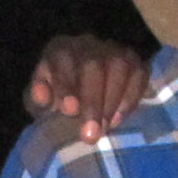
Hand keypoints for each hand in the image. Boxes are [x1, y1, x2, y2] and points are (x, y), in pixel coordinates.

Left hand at [26, 35, 147, 142]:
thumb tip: (42, 95)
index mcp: (59, 49)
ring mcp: (113, 50)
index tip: (69, 111)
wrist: (78, 97)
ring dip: (113, 100)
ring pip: (119, 65)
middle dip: (93, 100)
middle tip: (91, 133)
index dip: (67, 84)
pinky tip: (120, 117)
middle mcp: (87, 44)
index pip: (63, 60)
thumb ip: (37, 98)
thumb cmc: (56, 100)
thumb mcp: (39, 102)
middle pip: (93, 64)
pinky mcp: (134, 61)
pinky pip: (140, 72)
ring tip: (106, 127)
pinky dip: (132, 96)